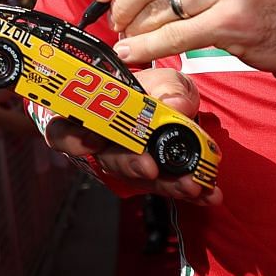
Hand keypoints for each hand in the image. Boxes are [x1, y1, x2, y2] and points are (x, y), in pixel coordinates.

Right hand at [44, 68, 221, 205]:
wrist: (174, 108)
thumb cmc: (154, 91)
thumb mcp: (162, 79)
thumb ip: (168, 87)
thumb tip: (174, 104)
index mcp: (93, 117)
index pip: (65, 131)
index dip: (73, 139)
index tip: (91, 141)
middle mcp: (105, 146)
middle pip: (106, 159)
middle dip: (128, 164)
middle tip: (149, 168)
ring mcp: (129, 166)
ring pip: (139, 180)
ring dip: (165, 184)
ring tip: (191, 185)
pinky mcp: (153, 182)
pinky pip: (167, 189)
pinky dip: (190, 192)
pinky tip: (209, 196)